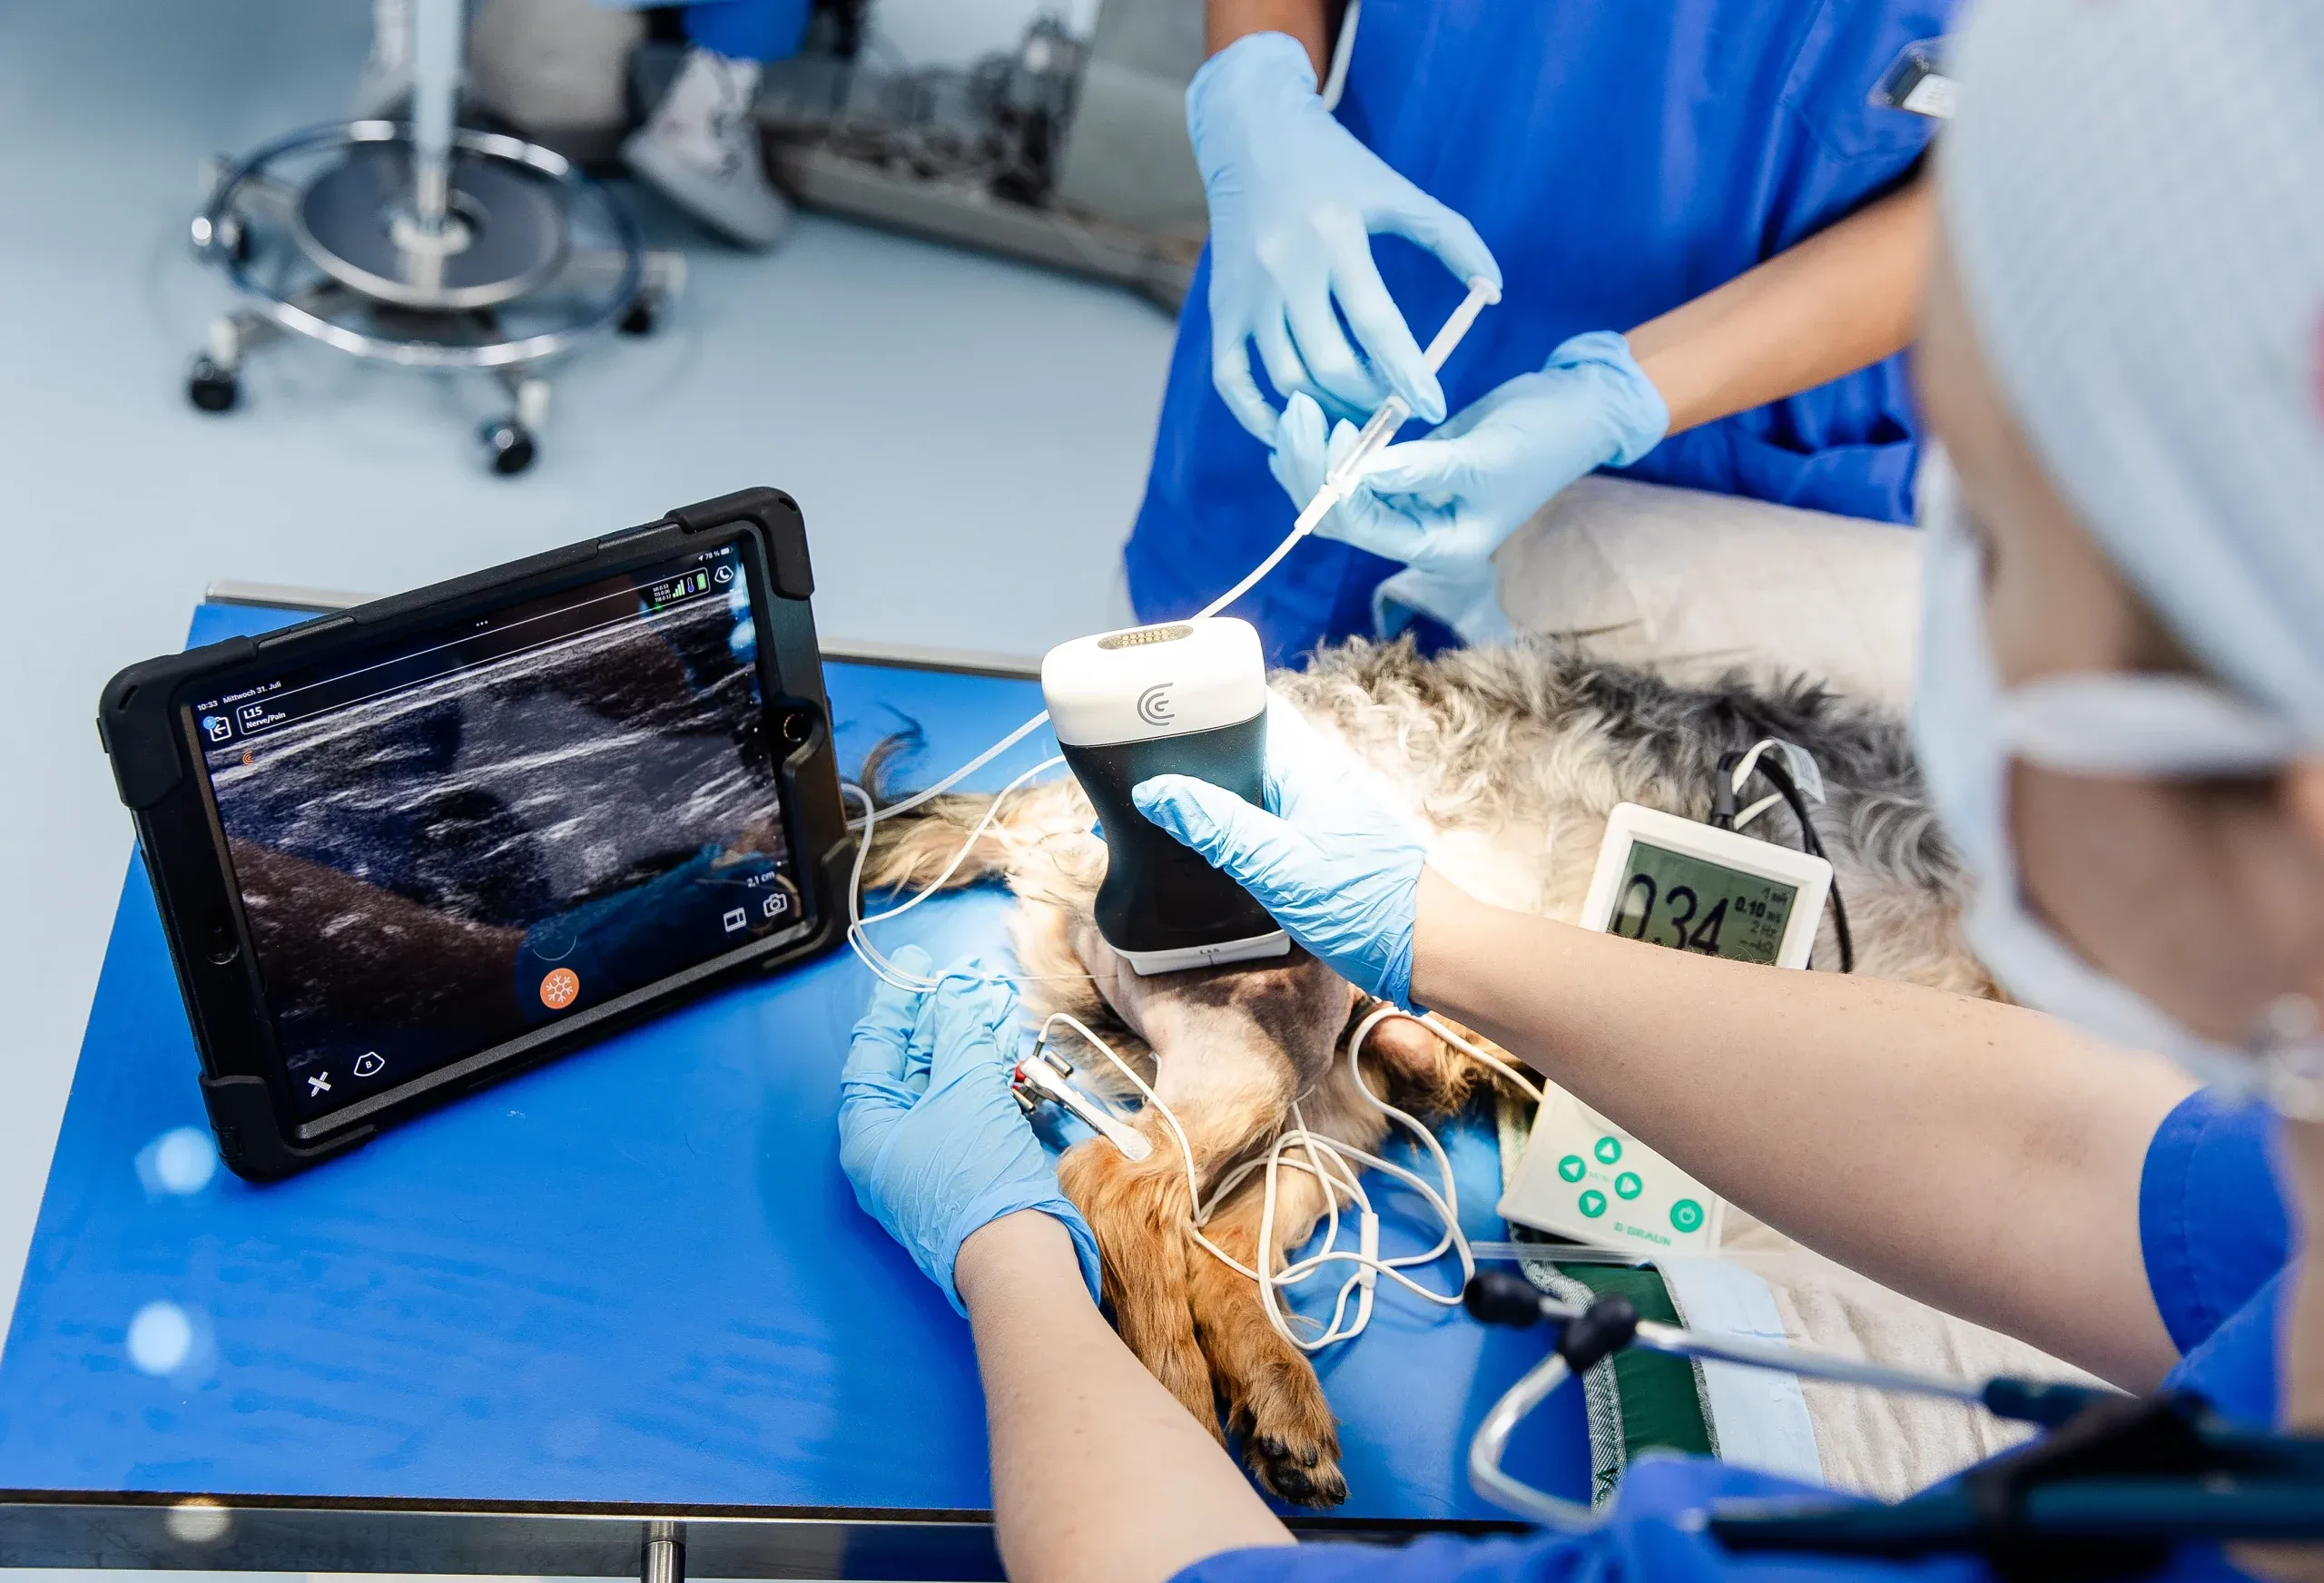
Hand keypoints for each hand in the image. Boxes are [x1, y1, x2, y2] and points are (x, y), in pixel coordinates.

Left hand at [837, 946, 1101, 1312]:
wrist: (1018, 1256)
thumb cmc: (974, 1176)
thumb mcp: (964, 1090)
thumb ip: (958, 1037)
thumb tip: (956, 1002)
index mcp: (868, 1131)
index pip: (873, 1051)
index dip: (898, 1004)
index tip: (918, 966)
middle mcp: (889, 1148)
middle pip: (909, 1068)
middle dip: (940, 1021)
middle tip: (963, 983)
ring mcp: (927, 1163)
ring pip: (943, 1089)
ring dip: (968, 1045)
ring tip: (991, 1006)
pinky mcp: (963, 1172)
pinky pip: (966, 1112)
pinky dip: (984, 1079)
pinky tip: (1004, 1050)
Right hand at [1132, 695, 1425, 1006]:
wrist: (1429, 949)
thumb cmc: (1365, 905)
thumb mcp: (1276, 864)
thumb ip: (1217, 825)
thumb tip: (1156, 791)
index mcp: (1307, 767)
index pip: (1251, 710)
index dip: (1203, 703)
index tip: (1155, 709)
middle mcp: (1314, 781)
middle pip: (1245, 749)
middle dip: (1198, 754)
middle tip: (1139, 764)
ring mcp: (1319, 814)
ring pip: (1253, 789)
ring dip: (1214, 794)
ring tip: (1160, 805)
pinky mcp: (1320, 847)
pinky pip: (1266, 821)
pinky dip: (1234, 826)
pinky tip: (1208, 847)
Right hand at [1190, 31, 1498, 442]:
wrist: (1251, 133)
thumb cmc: (1335, 166)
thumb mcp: (1396, 191)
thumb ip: (1451, 238)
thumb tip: (1494, 291)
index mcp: (1335, 235)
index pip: (1376, 324)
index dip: (1407, 374)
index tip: (1433, 409)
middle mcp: (1285, 268)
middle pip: (1330, 364)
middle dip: (1370, 401)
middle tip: (1395, 411)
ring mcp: (1248, 293)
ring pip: (1287, 379)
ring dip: (1328, 411)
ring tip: (1359, 417)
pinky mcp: (1222, 308)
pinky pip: (1231, 380)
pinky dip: (1258, 416)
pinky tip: (1293, 429)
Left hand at [1270, 333, 1668, 639]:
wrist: (1575, 410)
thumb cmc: (1543, 439)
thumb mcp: (1484, 456)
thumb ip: (1422, 467)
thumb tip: (1359, 471)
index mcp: (1439, 548)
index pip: (1365, 526)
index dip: (1336, 482)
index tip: (1330, 427)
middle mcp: (1418, 534)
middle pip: (1341, 516)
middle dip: (1311, 468)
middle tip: (1297, 409)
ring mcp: (1410, 505)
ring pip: (1340, 494)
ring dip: (1313, 457)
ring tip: (1296, 409)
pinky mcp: (1408, 473)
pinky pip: (1355, 471)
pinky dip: (1331, 448)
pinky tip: (1308, 422)